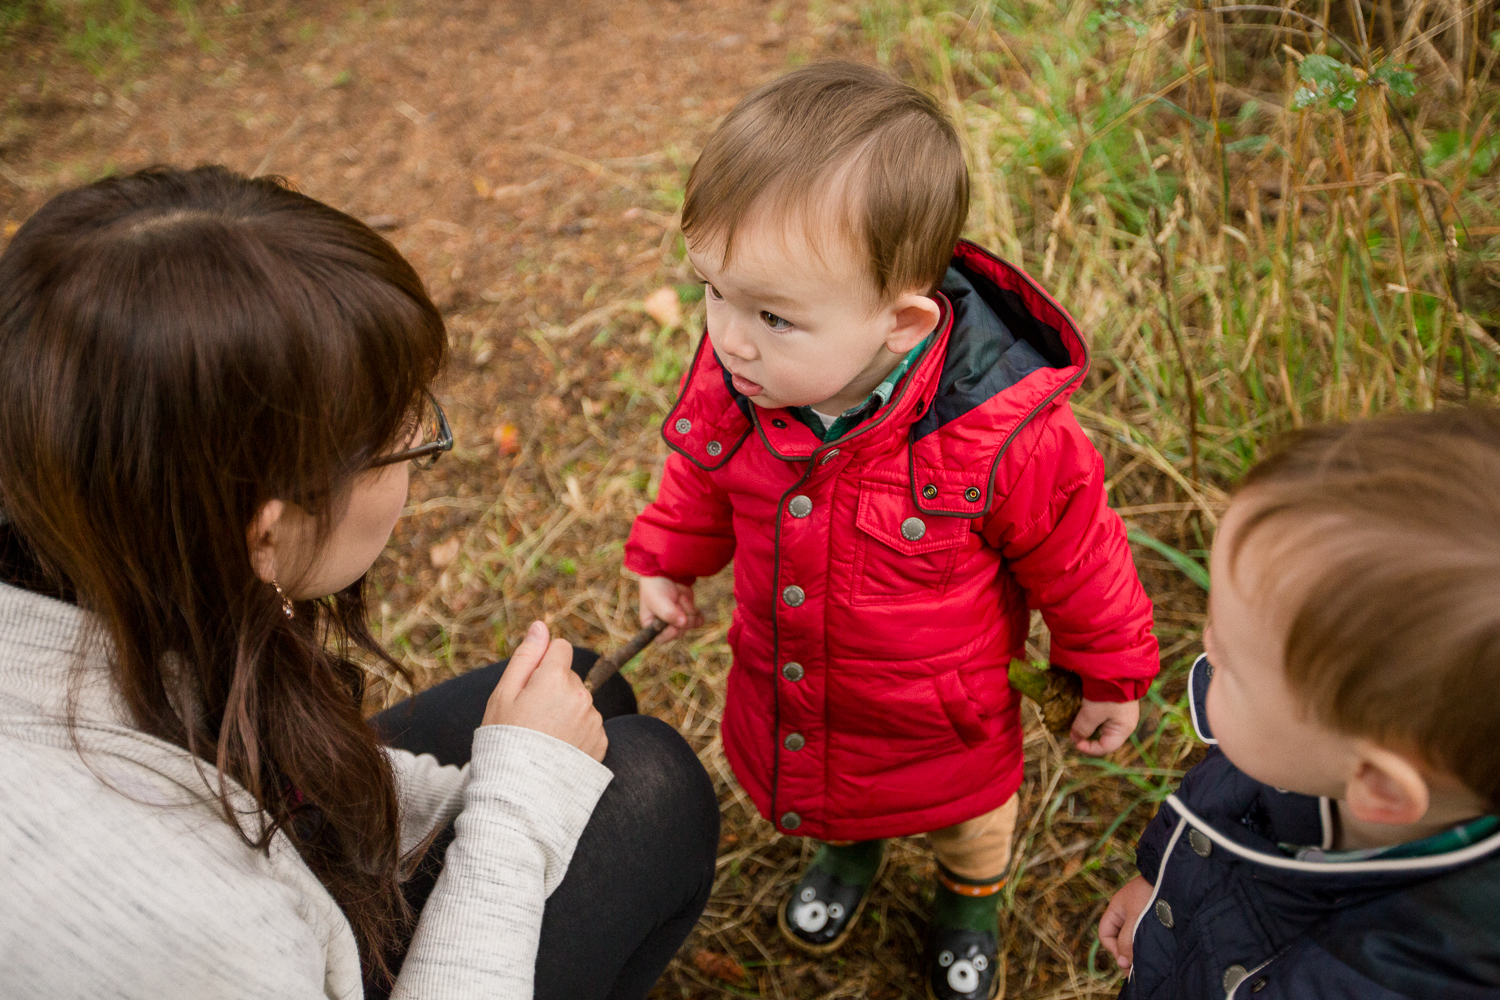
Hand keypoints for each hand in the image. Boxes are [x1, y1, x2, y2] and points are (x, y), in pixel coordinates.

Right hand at [483, 621, 606, 761]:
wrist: (521, 793)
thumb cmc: (505, 740)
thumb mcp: (504, 695)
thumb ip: (526, 657)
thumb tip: (540, 626)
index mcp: (556, 679)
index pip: (561, 648)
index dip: (544, 662)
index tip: (531, 683)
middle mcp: (581, 696)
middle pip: (570, 677)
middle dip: (553, 688)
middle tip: (531, 717)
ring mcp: (593, 720)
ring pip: (580, 702)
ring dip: (566, 711)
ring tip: (544, 738)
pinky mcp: (601, 742)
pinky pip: (589, 725)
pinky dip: (576, 733)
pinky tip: (558, 750)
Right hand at [638, 575, 701, 640]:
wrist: (667, 571)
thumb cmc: (656, 586)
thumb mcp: (658, 600)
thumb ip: (668, 614)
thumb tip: (683, 624)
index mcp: (651, 625)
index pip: (661, 638)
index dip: (669, 633)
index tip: (674, 624)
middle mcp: (665, 625)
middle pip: (679, 633)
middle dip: (681, 618)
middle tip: (677, 603)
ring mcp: (678, 619)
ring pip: (690, 625)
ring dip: (688, 611)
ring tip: (681, 598)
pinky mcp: (688, 613)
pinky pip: (698, 621)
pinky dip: (698, 614)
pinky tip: (692, 605)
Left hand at [1071, 698, 1139, 754]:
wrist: (1114, 665)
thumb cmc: (1106, 694)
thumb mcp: (1091, 713)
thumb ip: (1083, 728)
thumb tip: (1075, 738)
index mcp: (1123, 729)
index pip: (1106, 747)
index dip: (1089, 748)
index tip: (1075, 741)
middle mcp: (1124, 721)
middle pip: (1103, 735)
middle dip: (1087, 734)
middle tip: (1072, 729)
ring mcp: (1120, 710)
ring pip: (1101, 723)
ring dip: (1087, 722)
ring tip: (1074, 718)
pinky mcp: (1114, 699)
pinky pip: (1101, 711)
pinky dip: (1089, 712)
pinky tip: (1080, 707)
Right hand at [1099, 875, 1153, 969]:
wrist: (1174, 877)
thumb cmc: (1151, 893)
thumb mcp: (1136, 918)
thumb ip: (1127, 941)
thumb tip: (1123, 963)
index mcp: (1116, 910)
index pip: (1105, 934)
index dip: (1113, 949)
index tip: (1128, 960)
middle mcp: (1126, 913)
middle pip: (1119, 938)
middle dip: (1127, 952)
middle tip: (1139, 968)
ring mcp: (1140, 914)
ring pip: (1133, 937)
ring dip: (1139, 949)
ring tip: (1149, 961)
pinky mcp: (1155, 917)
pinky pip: (1145, 934)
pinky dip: (1148, 943)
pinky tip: (1157, 951)